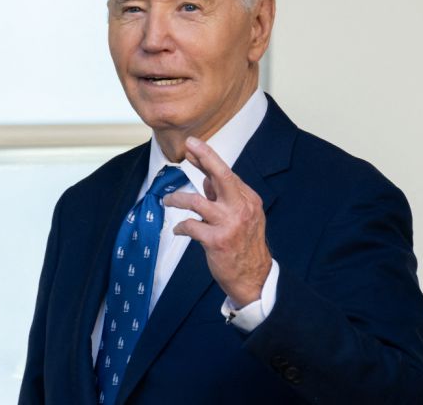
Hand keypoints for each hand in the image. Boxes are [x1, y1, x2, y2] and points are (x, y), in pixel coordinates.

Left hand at [163, 136, 272, 307]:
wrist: (254, 278)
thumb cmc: (244, 245)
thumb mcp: (242, 216)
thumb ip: (224, 197)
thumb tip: (205, 177)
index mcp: (248, 200)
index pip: (226, 174)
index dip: (207, 159)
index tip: (193, 147)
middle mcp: (241, 208)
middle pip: (221, 175)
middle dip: (205, 157)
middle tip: (189, 145)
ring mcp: (229, 224)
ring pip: (197, 201)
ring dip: (177, 199)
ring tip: (167, 201)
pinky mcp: (216, 241)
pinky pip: (191, 226)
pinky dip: (181, 226)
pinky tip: (178, 230)